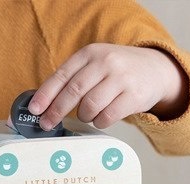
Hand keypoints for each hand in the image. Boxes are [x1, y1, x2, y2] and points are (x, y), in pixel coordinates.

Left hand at [28, 43, 188, 129]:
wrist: (155, 70)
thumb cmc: (117, 72)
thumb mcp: (95, 66)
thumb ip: (73, 80)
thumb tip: (44, 105)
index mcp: (90, 54)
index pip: (62, 75)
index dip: (45, 94)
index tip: (34, 110)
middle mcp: (105, 62)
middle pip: (74, 91)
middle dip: (56, 111)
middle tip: (47, 124)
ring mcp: (121, 78)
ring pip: (90, 106)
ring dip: (83, 116)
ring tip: (86, 115)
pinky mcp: (133, 96)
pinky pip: (107, 117)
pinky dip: (99, 122)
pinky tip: (101, 118)